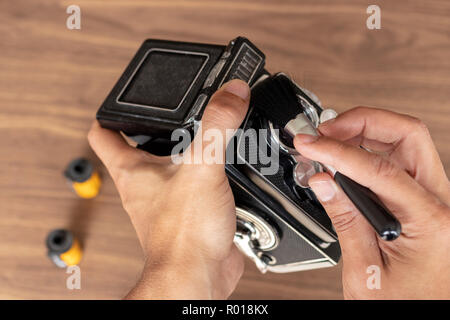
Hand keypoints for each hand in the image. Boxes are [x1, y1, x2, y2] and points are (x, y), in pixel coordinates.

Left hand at [88, 80, 250, 298]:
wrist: (200, 275)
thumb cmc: (183, 234)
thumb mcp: (201, 166)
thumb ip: (217, 126)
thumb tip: (231, 92)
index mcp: (133, 170)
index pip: (104, 131)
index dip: (113, 110)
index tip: (129, 98)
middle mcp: (145, 184)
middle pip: (142, 146)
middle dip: (160, 127)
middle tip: (180, 111)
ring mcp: (167, 200)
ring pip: (172, 166)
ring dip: (189, 151)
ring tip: (209, 134)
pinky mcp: (189, 212)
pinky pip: (196, 185)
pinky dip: (209, 174)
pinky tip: (227, 169)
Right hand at [294, 107, 449, 298]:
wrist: (424, 318)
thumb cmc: (404, 305)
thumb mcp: (366, 271)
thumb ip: (345, 220)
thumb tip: (323, 180)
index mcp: (431, 221)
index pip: (379, 169)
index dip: (337, 152)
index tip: (310, 144)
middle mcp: (440, 203)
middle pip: (407, 134)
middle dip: (362, 122)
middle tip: (326, 130)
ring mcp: (434, 199)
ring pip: (404, 141)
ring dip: (365, 132)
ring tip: (330, 140)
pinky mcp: (421, 201)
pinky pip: (398, 161)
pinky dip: (368, 151)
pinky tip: (344, 159)